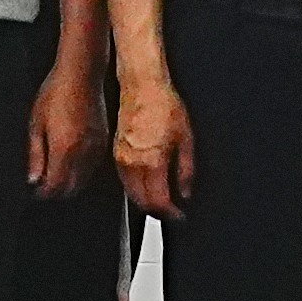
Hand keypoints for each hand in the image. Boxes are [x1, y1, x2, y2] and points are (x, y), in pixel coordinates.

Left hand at [26, 58, 105, 200]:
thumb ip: (36, 155)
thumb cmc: (55, 94)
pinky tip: (72, 164)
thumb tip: (33, 180)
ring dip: (71, 183)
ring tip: (56, 175)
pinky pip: (94, 167)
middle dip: (57, 192)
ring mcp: (97, 148)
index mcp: (64, 149)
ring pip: (85, 180)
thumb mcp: (36, 123)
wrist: (81, 74)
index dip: (45, 194)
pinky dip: (83, 172)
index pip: (56, 186)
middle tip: (44, 186)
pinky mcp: (104, 141)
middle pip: (72, 188)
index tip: (36, 191)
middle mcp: (84, 153)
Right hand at [117, 74, 194, 222]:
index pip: (158, 201)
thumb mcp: (186, 138)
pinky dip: (135, 189)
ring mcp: (121, 158)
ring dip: (145, 202)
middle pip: (141, 202)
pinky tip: (147, 185)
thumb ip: (186, 170)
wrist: (142, 84)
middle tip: (171, 212)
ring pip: (130, 193)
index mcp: (151, 161)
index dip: (170, 214)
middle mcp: (132, 164)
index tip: (179, 215)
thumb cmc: (164, 105)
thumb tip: (184, 192)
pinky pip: (124, 180)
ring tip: (162, 201)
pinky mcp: (115, 152)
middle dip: (157, 212)